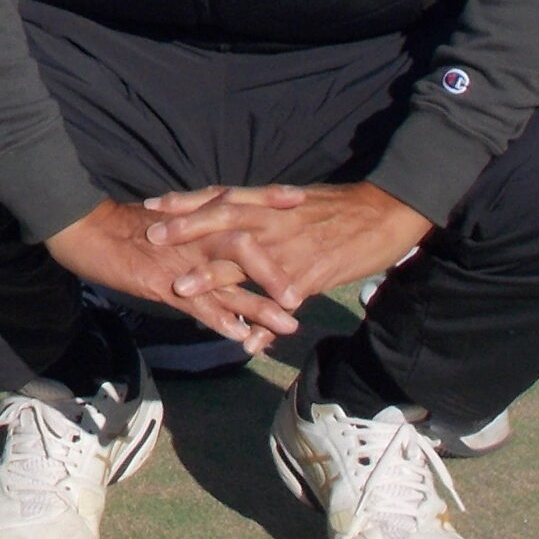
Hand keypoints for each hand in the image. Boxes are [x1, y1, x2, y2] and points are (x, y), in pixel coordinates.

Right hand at [45, 197, 285, 356]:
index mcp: (193, 217)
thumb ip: (190, 224)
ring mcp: (178, 261)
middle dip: (275, 270)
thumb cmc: (119, 224)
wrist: (81, 227)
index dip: (268, 201)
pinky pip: (196, 305)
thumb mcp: (161, 218)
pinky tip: (240, 337)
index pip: (236, 205)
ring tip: (289, 324)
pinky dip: (219, 321)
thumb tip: (215, 227)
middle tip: (305, 291)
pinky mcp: (161, 283)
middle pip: (241, 248)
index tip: (300, 200)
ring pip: (226, 283)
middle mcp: (191, 237)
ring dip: (259, 305)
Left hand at [143, 181, 433, 324]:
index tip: (151, 204)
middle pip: (223, 219)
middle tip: (152, 237)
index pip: (220, 196)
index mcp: (269, 201)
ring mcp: (292, 248)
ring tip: (183, 290)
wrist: (386, 213)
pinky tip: (247, 342)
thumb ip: (265, 208)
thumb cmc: (340, 208)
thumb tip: (238, 211)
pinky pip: (282, 301)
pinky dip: (264, 322)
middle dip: (186, 229)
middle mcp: (275, 220)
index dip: (185, 201)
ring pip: (246, 261)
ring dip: (213, 276)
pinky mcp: (313, 275)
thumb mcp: (296, 201)